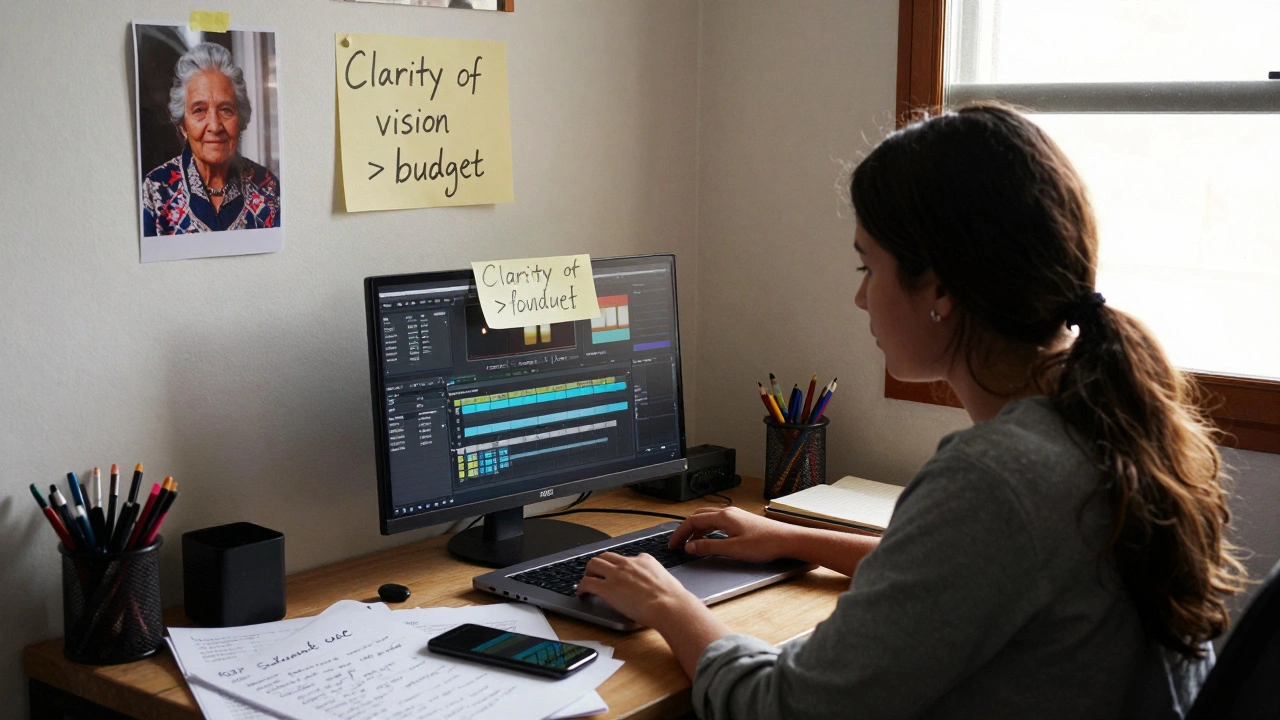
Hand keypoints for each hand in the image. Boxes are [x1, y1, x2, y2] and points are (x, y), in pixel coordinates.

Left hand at [575, 552, 701, 629]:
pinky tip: (581, 592)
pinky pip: (587, 583)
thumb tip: (657, 584)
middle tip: (596, 573)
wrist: (669, 605)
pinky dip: (581, 586)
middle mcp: (628, 563)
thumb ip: (656, 577)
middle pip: (606, 556)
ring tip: (587, 581)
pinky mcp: (607, 588)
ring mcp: (616, 574)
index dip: (618, 566)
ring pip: (593, 564)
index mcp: (644, 560)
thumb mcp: (666, 579)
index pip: (626, 558)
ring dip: (588, 572)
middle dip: (599, 564)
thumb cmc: (672, 598)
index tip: (617, 572)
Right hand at [668, 506, 797, 562]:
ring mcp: (735, 515)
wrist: (787, 540)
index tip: (673, 545)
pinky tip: (710, 540)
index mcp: (723, 517)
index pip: (693, 521)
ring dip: (697, 530)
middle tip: (678, 543)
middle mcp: (728, 512)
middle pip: (699, 517)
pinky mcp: (741, 521)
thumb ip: (709, 547)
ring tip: (691, 544)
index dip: (680, 533)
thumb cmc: (764, 544)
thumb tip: (690, 547)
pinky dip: (708, 530)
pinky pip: (718, 522)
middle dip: (686, 530)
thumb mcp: (733, 549)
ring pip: (708, 519)